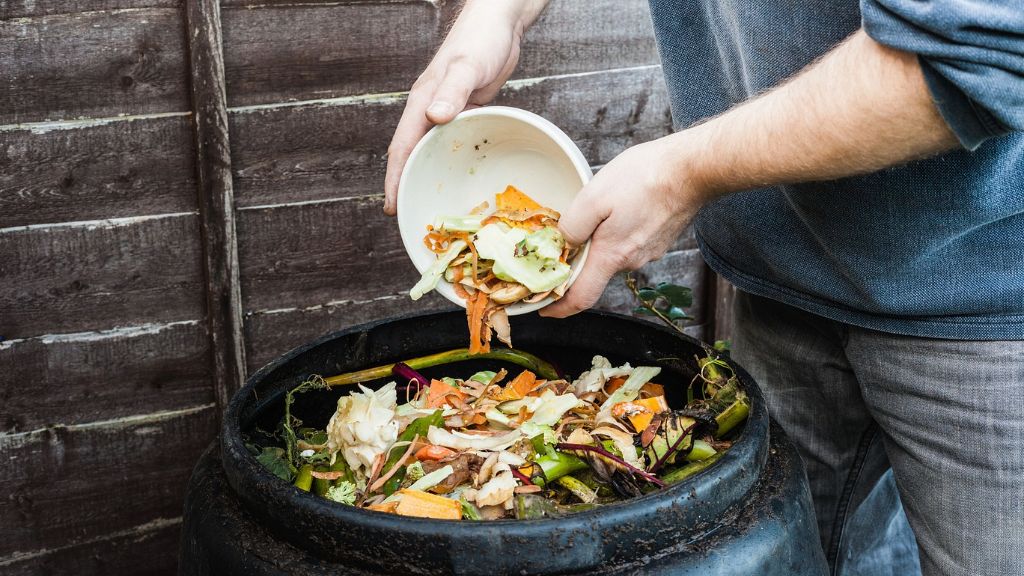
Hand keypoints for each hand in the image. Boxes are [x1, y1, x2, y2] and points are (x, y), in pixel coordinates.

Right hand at [383, 1, 547, 214]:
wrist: (498, 23)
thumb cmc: (481, 40)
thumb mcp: (467, 66)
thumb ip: (452, 90)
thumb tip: (435, 118)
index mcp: (423, 103)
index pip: (402, 148)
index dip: (394, 179)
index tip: (391, 207)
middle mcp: (430, 111)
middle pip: (413, 155)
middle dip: (406, 185)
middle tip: (409, 217)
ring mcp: (448, 113)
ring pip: (433, 152)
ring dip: (428, 176)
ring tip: (430, 205)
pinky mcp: (466, 112)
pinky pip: (454, 143)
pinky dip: (452, 162)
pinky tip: (460, 177)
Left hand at [540, 137, 707, 317]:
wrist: (693, 168)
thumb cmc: (645, 178)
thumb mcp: (594, 197)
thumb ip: (572, 226)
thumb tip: (562, 244)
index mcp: (612, 256)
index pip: (581, 298)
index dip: (558, 308)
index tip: (543, 309)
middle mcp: (632, 261)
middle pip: (595, 272)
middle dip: (575, 261)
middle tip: (560, 240)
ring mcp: (649, 251)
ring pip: (613, 254)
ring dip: (598, 242)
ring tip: (592, 215)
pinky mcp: (659, 238)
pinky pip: (629, 242)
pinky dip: (616, 232)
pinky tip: (617, 209)